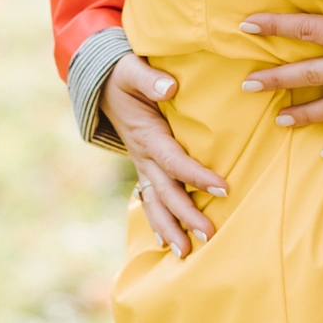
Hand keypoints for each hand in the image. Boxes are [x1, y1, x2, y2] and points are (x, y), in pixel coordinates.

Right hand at [100, 53, 226, 257]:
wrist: (99, 84)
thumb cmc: (121, 75)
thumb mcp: (131, 69)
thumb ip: (150, 79)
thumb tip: (171, 87)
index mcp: (146, 135)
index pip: (174, 162)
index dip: (197, 176)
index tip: (223, 188)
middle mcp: (142, 156)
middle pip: (165, 192)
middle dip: (185, 215)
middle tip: (209, 234)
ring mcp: (141, 164)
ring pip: (155, 202)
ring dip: (169, 228)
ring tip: (185, 253)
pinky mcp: (143, 167)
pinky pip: (149, 199)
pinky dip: (156, 221)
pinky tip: (165, 244)